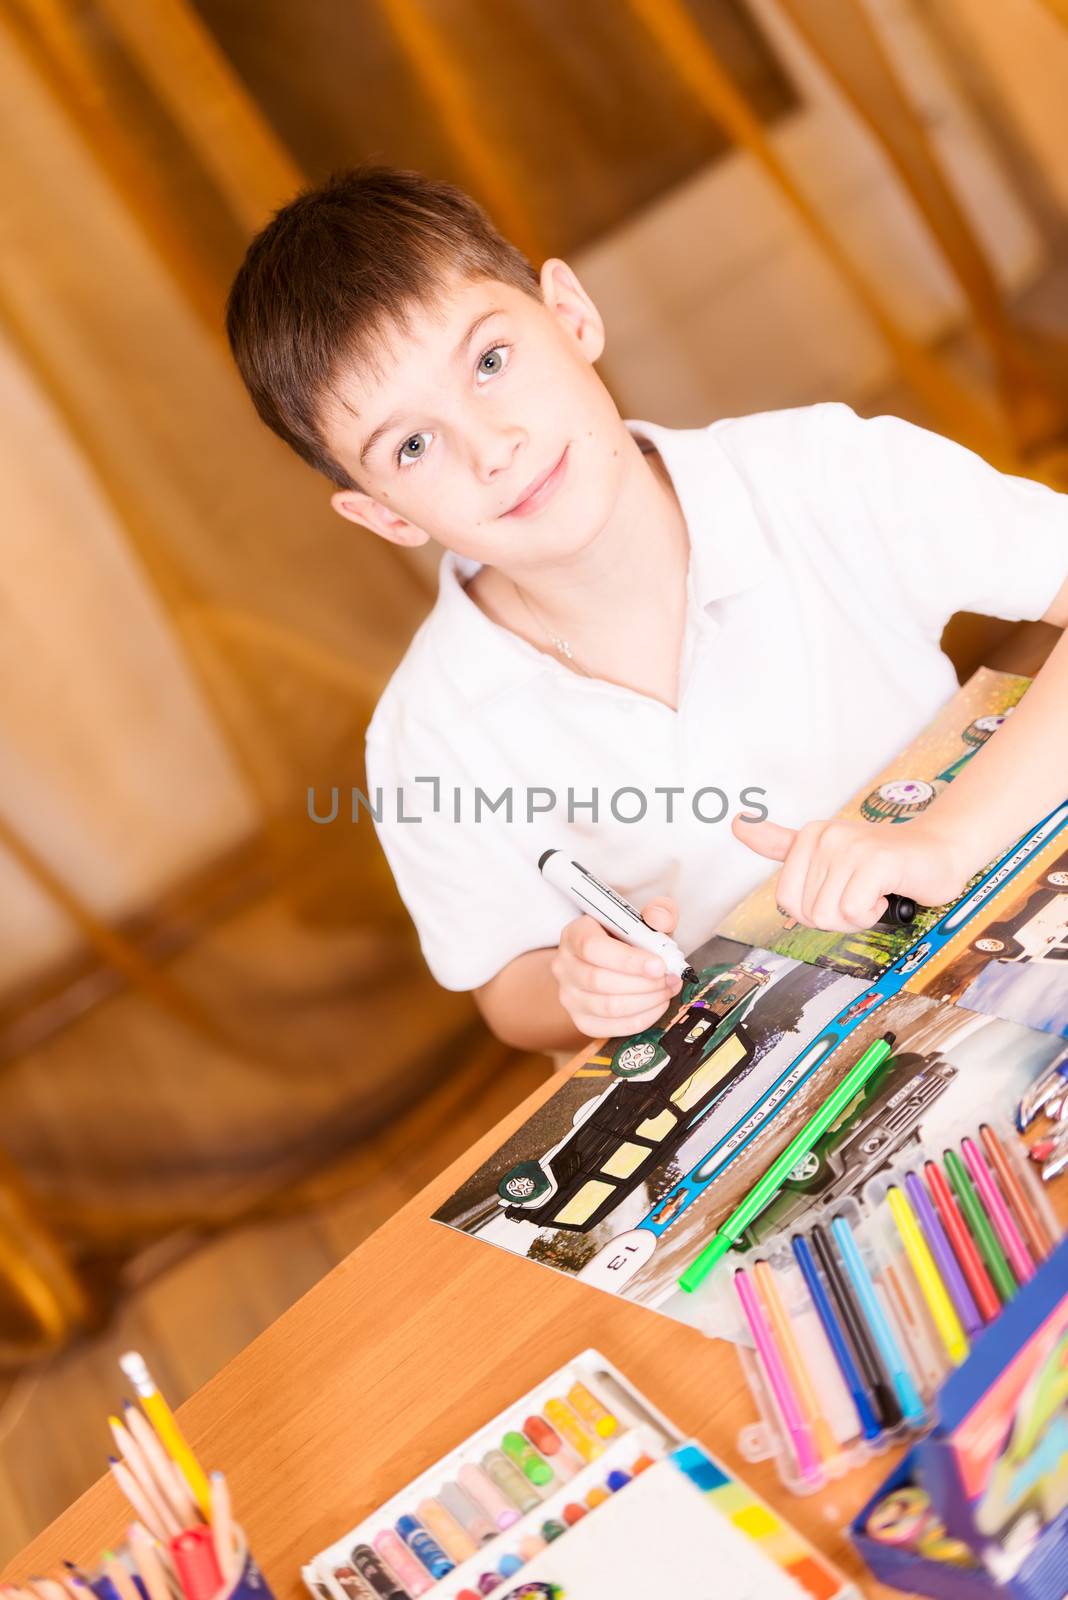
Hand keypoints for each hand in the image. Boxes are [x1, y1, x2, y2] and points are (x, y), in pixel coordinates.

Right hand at [552, 897, 683, 1039]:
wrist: (607, 963)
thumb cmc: (626, 939)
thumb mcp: (642, 918)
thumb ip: (656, 912)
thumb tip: (661, 920)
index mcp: (574, 934)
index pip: (592, 948)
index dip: (628, 960)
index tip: (659, 965)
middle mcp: (564, 966)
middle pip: (599, 981)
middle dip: (644, 983)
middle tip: (671, 978)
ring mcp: (569, 996)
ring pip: (608, 1007)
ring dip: (647, 1001)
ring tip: (668, 989)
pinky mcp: (581, 1020)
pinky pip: (613, 1028)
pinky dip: (642, 1019)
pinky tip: (658, 1005)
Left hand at [732, 814, 971, 931]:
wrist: (939, 852)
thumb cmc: (884, 861)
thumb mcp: (827, 851)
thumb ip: (781, 842)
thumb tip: (737, 823)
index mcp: (808, 835)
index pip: (787, 901)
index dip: (814, 912)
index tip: (838, 892)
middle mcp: (825, 836)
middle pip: (808, 914)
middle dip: (836, 917)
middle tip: (861, 894)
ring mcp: (850, 847)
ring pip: (829, 916)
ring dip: (857, 917)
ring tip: (874, 892)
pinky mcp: (876, 862)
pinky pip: (853, 912)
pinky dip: (873, 914)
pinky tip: (885, 893)